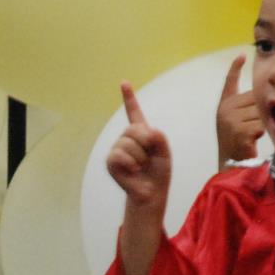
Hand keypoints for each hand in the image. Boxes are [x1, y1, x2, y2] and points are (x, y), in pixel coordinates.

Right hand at [106, 82, 171, 208]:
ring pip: (127, 143)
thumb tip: (145, 133)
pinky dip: (130, 163)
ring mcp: (117, 149)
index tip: (124, 83)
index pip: (134, 112)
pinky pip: (119, 155)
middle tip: (148, 158)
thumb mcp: (165, 152)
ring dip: (139, 157)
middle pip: (134, 129)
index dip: (129, 97)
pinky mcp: (110, 161)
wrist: (151, 192)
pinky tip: (133, 171)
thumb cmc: (158, 172)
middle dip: (145, 143)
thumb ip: (159, 137)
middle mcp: (126, 138)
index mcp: (141, 133)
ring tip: (140, 167)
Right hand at [213, 53, 262, 163]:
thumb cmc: (237, 143)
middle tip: (252, 127)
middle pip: (255, 98)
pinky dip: (262, 132)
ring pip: (261, 111)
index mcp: (224, 104)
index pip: (230, 82)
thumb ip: (244, 106)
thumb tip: (264, 93)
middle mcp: (225, 109)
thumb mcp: (236, 120)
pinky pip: (262, 124)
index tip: (242, 55)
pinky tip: (252, 140)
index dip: (235, 68)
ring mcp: (232, 119)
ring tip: (252, 135)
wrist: (230, 165)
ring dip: (262, 123)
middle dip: (260, 111)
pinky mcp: (240, 130)